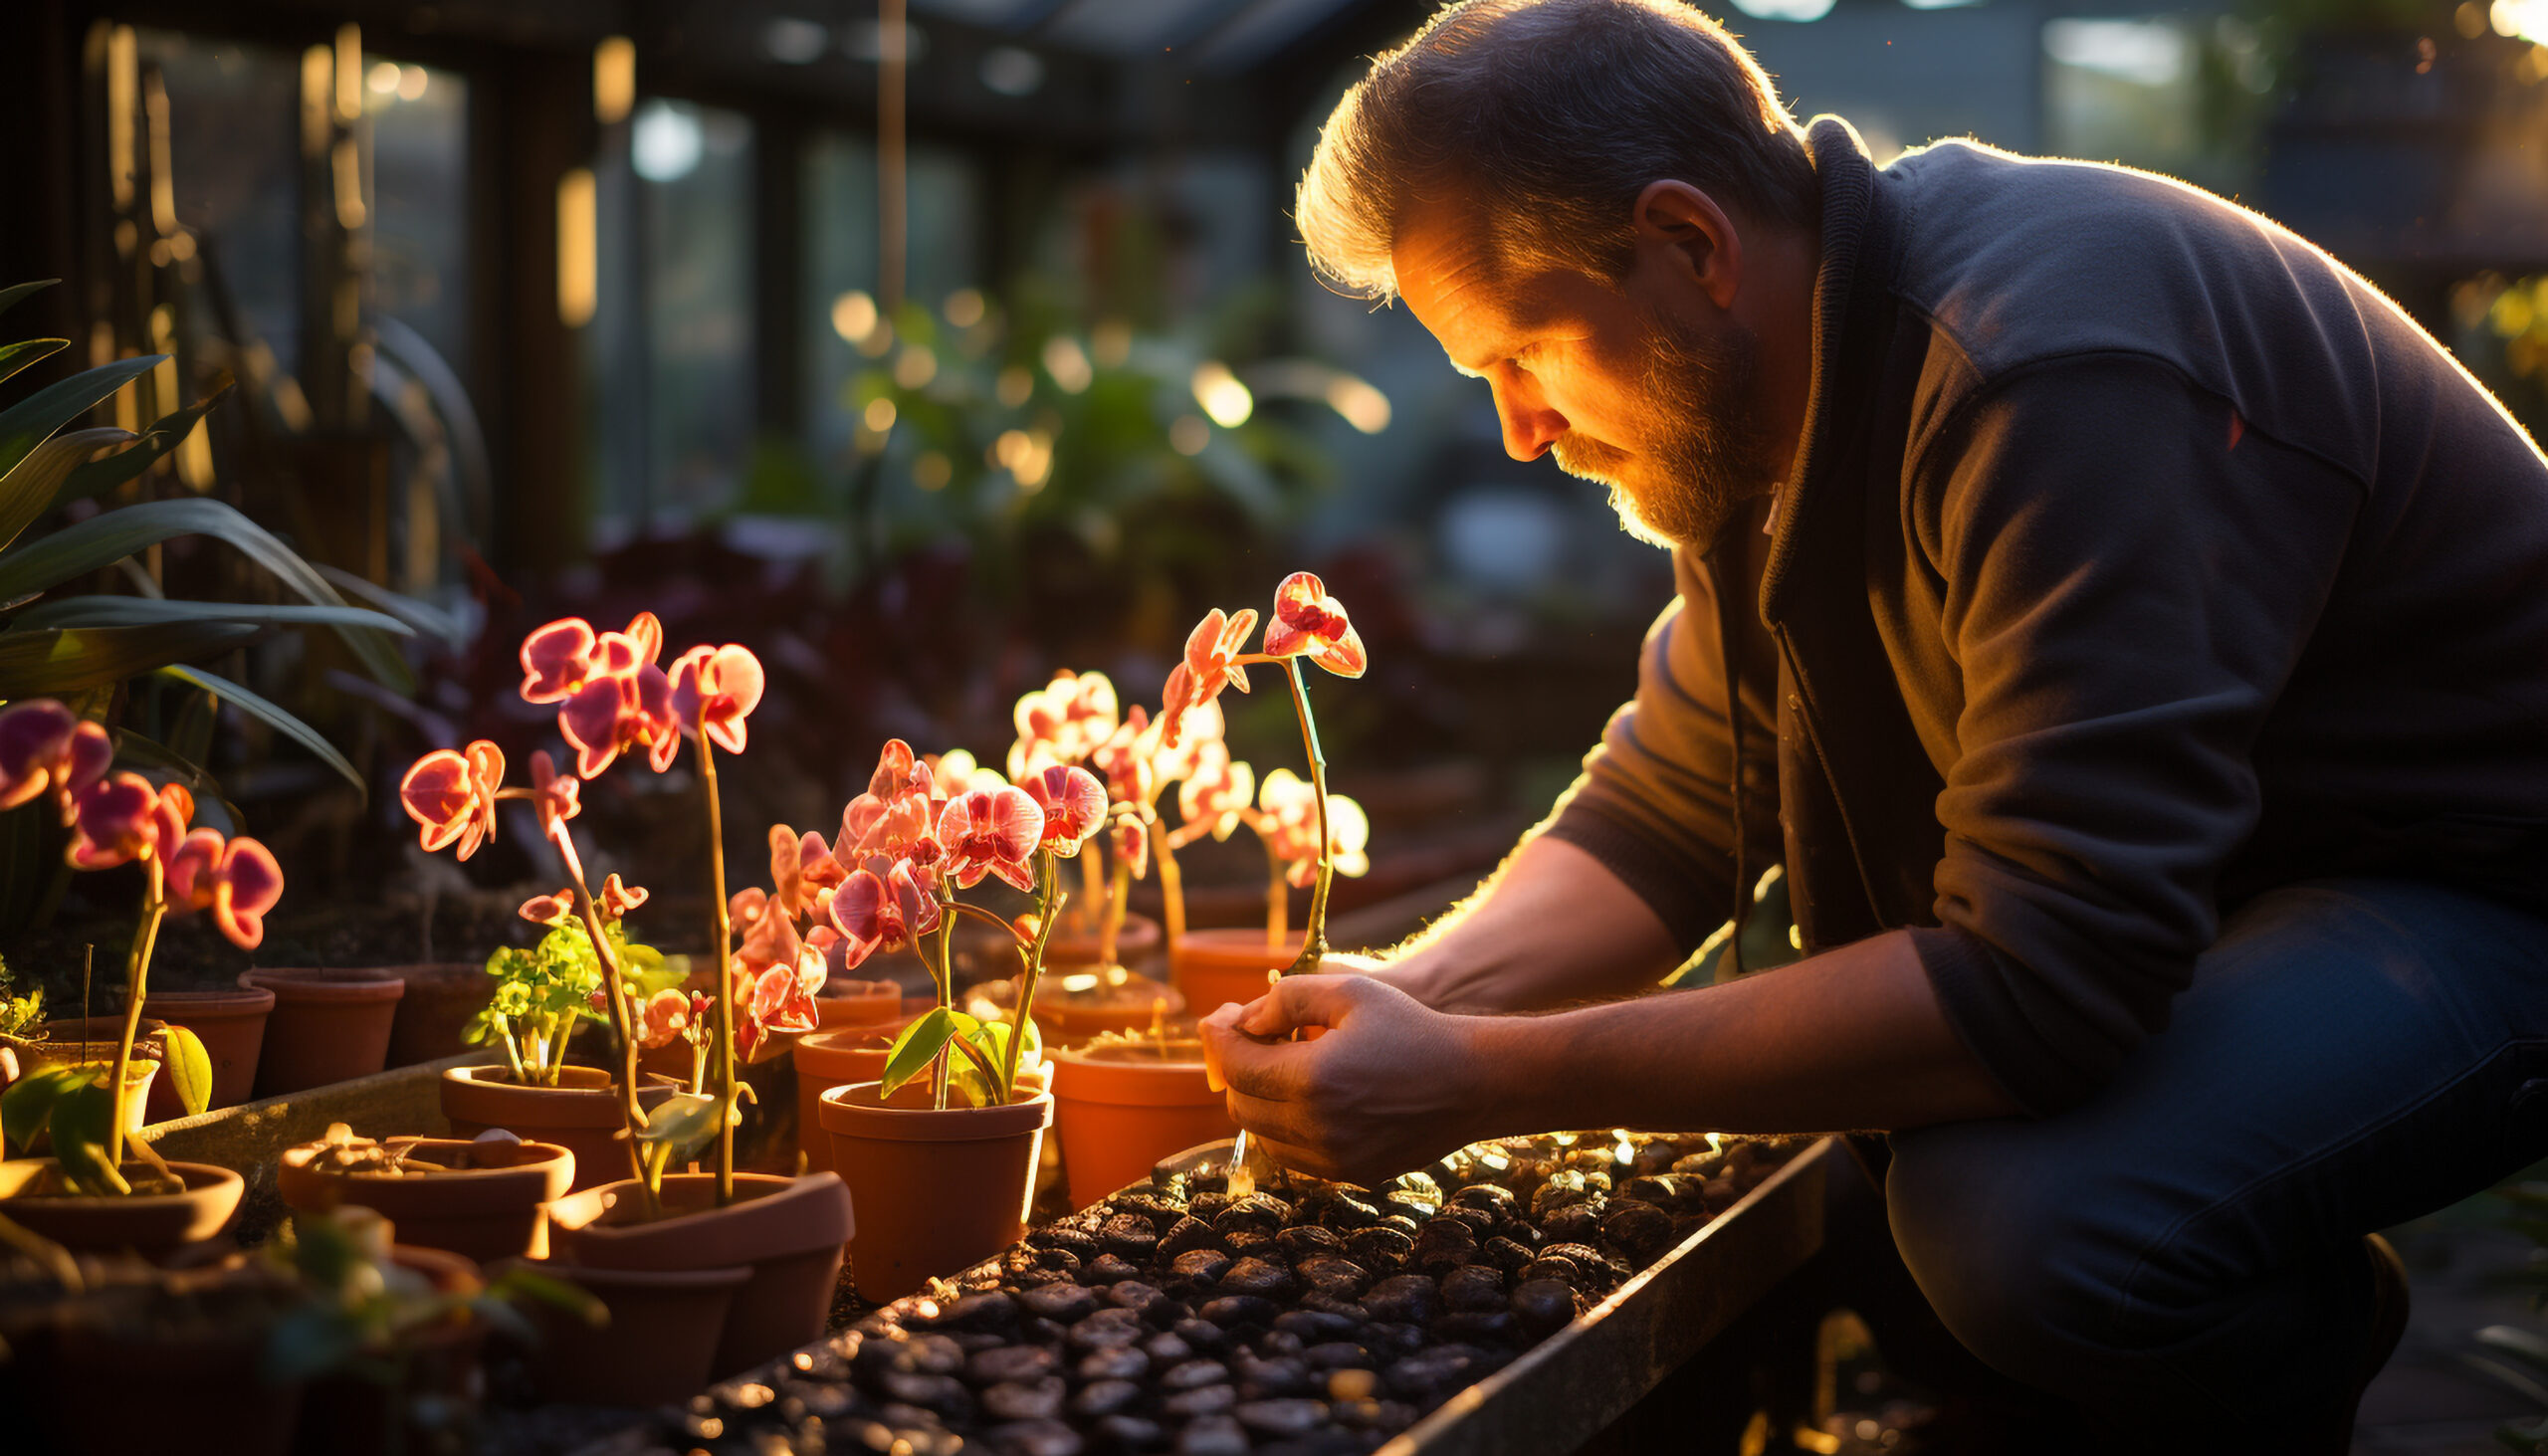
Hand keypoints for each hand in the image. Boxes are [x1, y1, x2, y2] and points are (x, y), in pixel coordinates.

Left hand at [1198, 975, 1489, 1186]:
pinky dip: (1286, 1127)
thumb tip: (1241, 1022)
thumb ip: (1285, 998)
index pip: (1235, 1067)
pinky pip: (1292, 1155)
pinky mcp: (1348, 1174)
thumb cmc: (1410, 1028)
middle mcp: (1316, 1127)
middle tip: (1255, 1041)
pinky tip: (1308, 1097)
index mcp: (1313, 1078)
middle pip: (1240, 1105)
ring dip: (1260, 1100)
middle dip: (1238, 1070)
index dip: (1221, 1040)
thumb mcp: (1349, 991)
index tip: (1224, 1020)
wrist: (1471, 1082)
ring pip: (1261, 1135)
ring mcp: (1332, 1158)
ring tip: (1286, 1067)